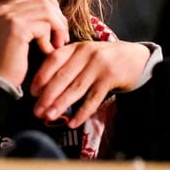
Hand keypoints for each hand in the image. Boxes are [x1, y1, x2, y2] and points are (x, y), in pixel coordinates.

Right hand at [0, 0, 69, 86]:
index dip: (51, 4)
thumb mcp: (20, 36)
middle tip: (61, 37)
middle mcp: (4, 9)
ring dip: (58, 28)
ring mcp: (9, 17)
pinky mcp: (16, 29)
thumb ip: (32, 20)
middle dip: (59, 17)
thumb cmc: (11, 62)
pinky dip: (50, 40)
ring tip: (56, 45)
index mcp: (4, 9)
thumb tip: (56, 13)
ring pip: (47, 10)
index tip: (56, 24)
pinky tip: (46, 52)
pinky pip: (44, 26)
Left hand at [30, 40, 150, 127]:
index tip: (32, 92)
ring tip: (49, 117)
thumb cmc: (104, 59)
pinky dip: (82, 112)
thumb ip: (68, 63)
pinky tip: (72, 122)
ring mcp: (99, 66)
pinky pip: (93, 98)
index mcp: (76, 47)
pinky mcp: (111, 78)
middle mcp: (86, 54)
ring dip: (61, 104)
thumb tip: (43, 86)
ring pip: (76, 88)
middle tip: (37, 111)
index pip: (54, 60)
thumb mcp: (85, 54)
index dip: (41, 76)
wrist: (137, 58)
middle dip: (47, 95)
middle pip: (62, 77)